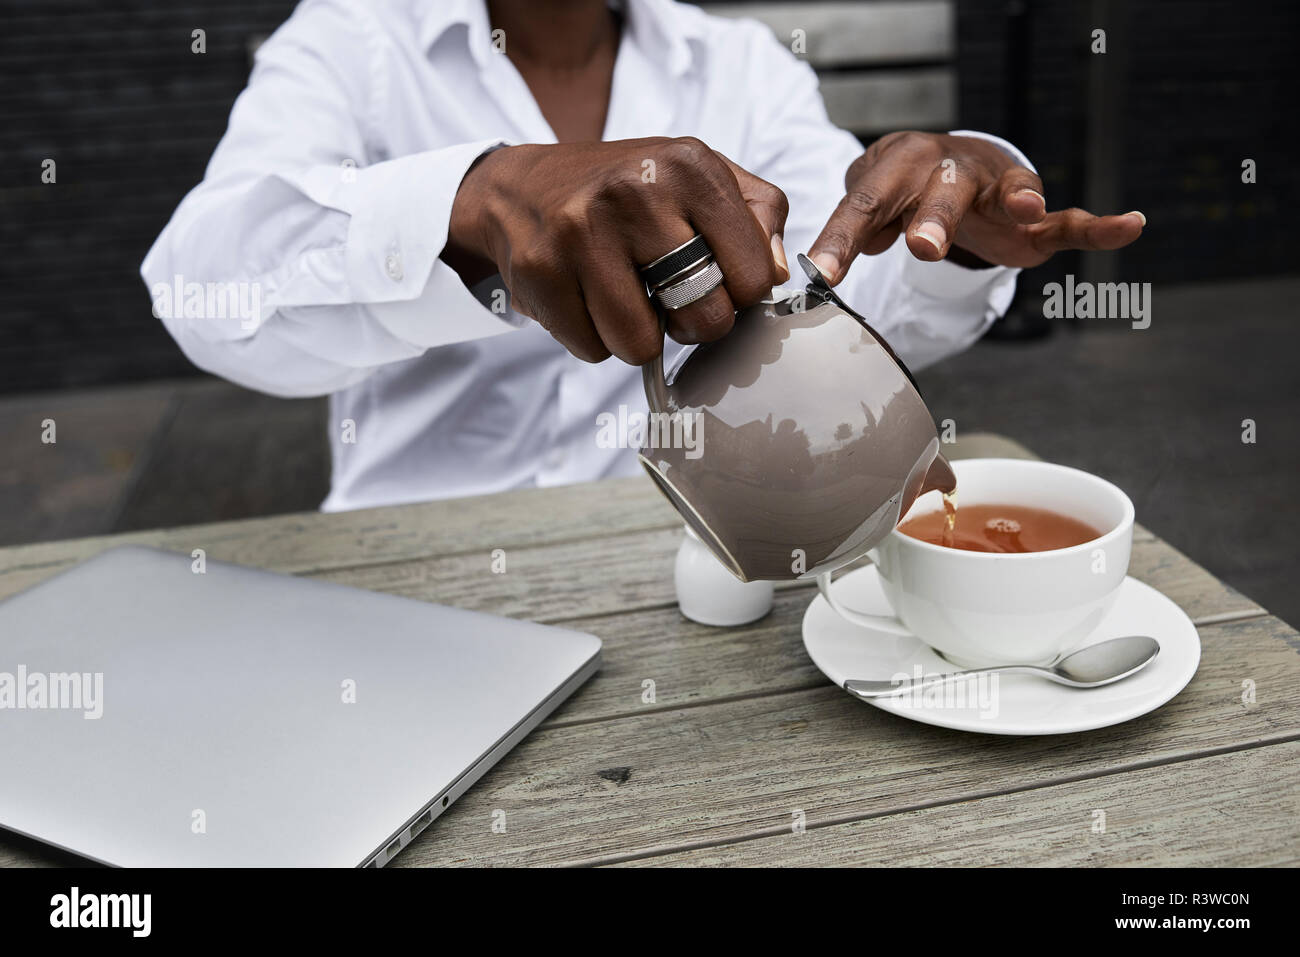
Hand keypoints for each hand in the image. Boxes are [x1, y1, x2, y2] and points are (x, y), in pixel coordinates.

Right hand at [445, 138, 789, 362]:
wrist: (524, 188)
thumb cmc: (629, 192)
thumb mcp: (701, 177)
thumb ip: (758, 215)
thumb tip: (774, 275)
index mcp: (689, 165)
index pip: (754, 278)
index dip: (739, 295)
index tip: (716, 280)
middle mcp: (635, 192)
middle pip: (705, 319)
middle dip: (692, 324)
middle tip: (670, 299)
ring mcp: (581, 232)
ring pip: (641, 346)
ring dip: (638, 337)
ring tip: (625, 297)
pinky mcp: (540, 271)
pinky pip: (591, 350)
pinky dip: (593, 338)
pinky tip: (585, 297)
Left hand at [808, 131, 1144, 282]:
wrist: (942, 163)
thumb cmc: (898, 191)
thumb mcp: (870, 207)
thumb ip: (855, 234)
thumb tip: (826, 265)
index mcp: (898, 168)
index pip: (865, 205)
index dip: (843, 239)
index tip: (824, 273)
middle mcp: (948, 170)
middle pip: (940, 192)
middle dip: (932, 218)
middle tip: (921, 248)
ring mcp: (996, 188)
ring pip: (1005, 191)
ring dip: (1014, 199)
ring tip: (1027, 209)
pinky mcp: (1034, 215)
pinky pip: (1070, 219)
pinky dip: (1100, 226)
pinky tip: (1130, 226)